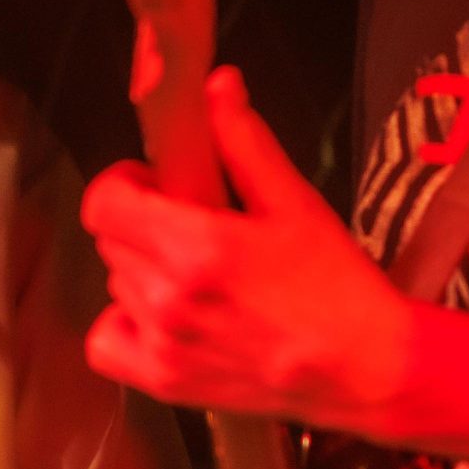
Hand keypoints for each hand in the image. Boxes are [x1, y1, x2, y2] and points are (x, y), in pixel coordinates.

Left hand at [83, 66, 411, 429]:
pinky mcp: (165, 383)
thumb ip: (244, 142)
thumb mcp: (294, 202)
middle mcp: (168, 299)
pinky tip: (164, 318)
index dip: (124, 184)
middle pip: (110, 240)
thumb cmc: (335, 285)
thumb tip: (217, 85)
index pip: (104, 202)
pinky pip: (105, 344)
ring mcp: (163, 346)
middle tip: (191, 229)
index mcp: (197, 247)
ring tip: (196, 278)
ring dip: (143, 272)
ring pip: (116, 285)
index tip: (157, 185)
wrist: (365, 367)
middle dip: (143, 223)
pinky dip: (124, 326)